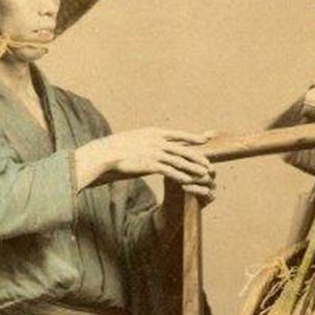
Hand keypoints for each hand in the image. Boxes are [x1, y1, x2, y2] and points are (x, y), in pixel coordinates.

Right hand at [75, 128, 214, 194]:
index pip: (178, 134)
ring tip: (204, 174)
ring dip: (193, 168)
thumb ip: (146, 142)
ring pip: (179, 160)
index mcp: (153, 132)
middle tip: (209, 162)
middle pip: (183, 148)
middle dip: (197, 156)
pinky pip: (170, 171)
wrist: (105, 154)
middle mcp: (157, 140)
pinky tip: (189, 181)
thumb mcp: (134, 140)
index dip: (192, 137)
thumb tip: (152, 144)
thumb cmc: (116, 149)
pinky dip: (181, 176)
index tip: (204, 140)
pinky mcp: (150, 164)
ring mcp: (154, 152)